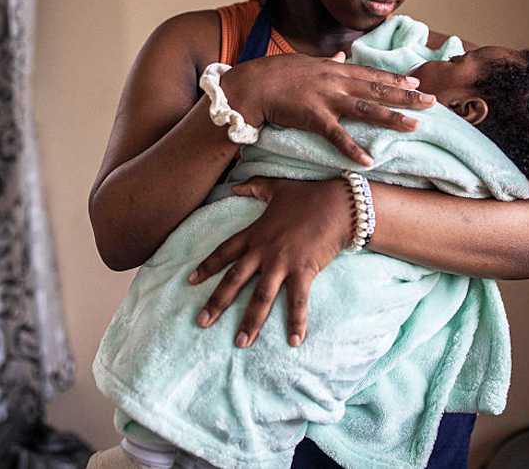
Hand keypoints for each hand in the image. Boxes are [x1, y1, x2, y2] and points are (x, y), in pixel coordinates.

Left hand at [187, 177, 352, 346]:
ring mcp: (282, 263)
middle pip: (234, 280)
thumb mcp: (276, 187)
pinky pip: (297, 301)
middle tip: (201, 322)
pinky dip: (296, 322)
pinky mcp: (304, 271)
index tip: (190, 281)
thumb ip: (253, 187)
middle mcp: (263, 251)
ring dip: (250, 321)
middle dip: (216, 302)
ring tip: (240, 342)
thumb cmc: (308, 194)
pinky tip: (294, 341)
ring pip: (260, 297)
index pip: (224, 252)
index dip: (207, 267)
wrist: (338, 203)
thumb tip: (234, 186)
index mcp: (254, 233)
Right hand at [224, 51, 434, 165]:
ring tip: (415, 126)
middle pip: (377, 89)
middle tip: (432, 101)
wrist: (251, 85)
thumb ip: (327, 62)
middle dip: (406, 96)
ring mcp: (326, 98)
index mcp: (333, 68)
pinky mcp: (313, 117)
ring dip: (392, 118)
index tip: (416, 82)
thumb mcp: (304, 62)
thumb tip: (342, 54)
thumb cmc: (273, 74)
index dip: (394, 79)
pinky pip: (337, 136)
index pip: (370, 73)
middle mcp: (335, 81)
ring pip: (366, 109)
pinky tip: (369, 160)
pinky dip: (353, 149)